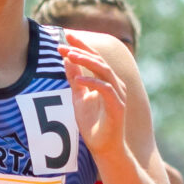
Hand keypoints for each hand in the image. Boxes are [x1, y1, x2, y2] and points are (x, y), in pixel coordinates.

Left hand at [61, 34, 131, 163]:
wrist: (104, 148)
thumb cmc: (93, 125)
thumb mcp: (79, 98)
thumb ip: (75, 79)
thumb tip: (67, 59)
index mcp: (107, 80)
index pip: (94, 58)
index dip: (81, 45)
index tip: (66, 34)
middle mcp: (115, 84)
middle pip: (99, 60)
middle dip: (82, 48)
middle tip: (65, 39)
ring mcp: (118, 94)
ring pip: (104, 70)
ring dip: (86, 61)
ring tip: (70, 55)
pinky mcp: (118, 106)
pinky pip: (105, 89)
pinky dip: (92, 82)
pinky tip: (79, 79)